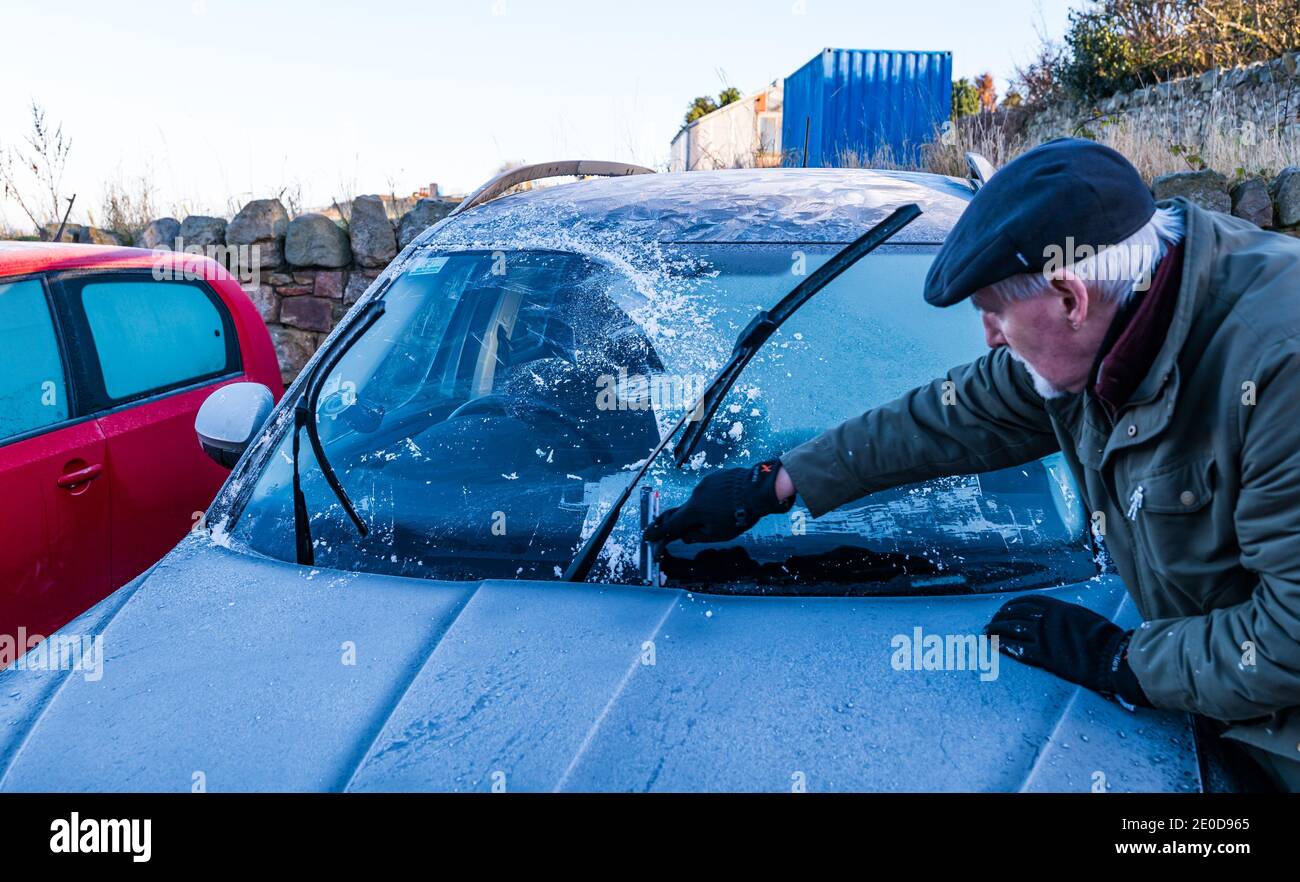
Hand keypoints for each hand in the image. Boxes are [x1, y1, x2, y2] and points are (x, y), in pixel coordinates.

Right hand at [644, 459, 791, 544]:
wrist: (758, 490)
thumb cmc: (739, 514)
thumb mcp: (718, 534)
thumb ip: (698, 536)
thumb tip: (686, 535)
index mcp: (693, 510)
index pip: (671, 525)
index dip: (658, 533)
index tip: (647, 537)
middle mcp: (696, 494)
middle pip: (684, 511)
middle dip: (681, 521)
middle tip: (679, 527)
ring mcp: (706, 482)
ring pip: (700, 500)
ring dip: (705, 509)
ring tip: (724, 514)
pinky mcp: (717, 476)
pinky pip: (711, 490)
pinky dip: (715, 498)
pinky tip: (728, 503)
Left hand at [984, 595, 1149, 707]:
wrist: (1112, 656)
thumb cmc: (1103, 638)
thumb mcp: (1081, 617)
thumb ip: (1063, 615)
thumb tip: (1053, 616)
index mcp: (1057, 607)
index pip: (1026, 601)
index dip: (1010, 606)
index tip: (1003, 611)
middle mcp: (1047, 618)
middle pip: (1014, 614)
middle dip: (999, 618)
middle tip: (990, 624)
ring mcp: (1044, 636)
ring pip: (1012, 629)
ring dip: (995, 630)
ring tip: (986, 633)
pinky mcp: (1044, 655)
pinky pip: (1017, 649)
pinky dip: (1002, 645)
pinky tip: (994, 645)